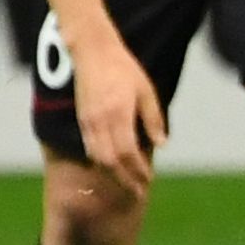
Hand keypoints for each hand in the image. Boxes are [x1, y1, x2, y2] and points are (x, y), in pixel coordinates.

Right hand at [72, 36, 165, 194]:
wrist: (92, 53)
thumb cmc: (124, 69)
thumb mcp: (146, 91)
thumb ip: (153, 119)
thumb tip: (162, 144)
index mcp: (118, 114)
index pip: (127, 152)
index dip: (137, 170)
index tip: (148, 181)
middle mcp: (100, 121)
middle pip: (110, 161)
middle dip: (125, 179)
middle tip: (139, 192)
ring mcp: (88, 121)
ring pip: (98, 157)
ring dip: (112, 174)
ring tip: (128, 183)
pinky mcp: (82, 119)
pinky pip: (90, 148)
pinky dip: (100, 162)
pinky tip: (111, 167)